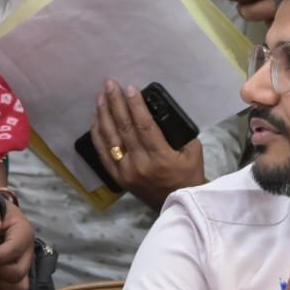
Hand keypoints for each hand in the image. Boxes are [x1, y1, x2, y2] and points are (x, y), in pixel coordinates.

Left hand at [88, 80, 206, 208]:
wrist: (179, 205)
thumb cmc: (188, 176)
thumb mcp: (193, 152)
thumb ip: (178, 132)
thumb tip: (162, 111)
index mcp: (161, 157)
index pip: (144, 126)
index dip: (135, 106)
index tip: (130, 88)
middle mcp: (140, 164)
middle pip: (124, 128)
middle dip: (116, 103)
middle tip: (110, 84)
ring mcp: (126, 172)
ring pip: (111, 139)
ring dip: (104, 115)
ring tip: (101, 97)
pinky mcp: (118, 178)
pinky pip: (103, 154)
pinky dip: (97, 135)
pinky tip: (95, 119)